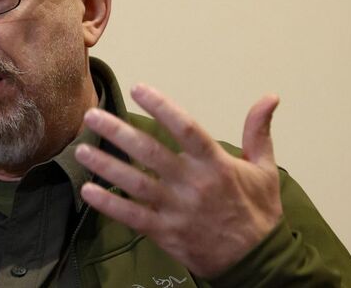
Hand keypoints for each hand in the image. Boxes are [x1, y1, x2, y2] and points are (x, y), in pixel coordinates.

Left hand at [75, 84, 281, 277]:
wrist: (257, 262)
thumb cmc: (258, 212)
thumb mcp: (265, 169)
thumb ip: (259, 131)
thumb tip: (269, 97)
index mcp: (216, 164)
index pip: (186, 128)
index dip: (161, 107)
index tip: (138, 89)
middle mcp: (193, 184)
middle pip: (150, 152)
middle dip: (117, 132)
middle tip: (91, 116)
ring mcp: (177, 210)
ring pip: (135, 183)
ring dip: (105, 165)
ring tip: (81, 150)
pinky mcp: (166, 232)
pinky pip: (132, 217)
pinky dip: (109, 204)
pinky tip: (88, 191)